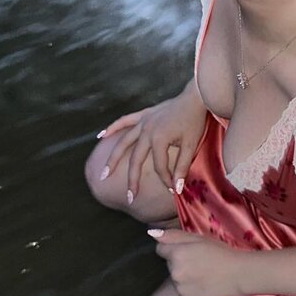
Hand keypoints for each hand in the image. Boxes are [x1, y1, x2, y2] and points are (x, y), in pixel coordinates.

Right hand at [97, 82, 206, 201]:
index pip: (159, 166)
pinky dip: (112, 128)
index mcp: (159, 139)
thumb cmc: (194, 121)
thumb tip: (177, 188)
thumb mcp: (191, 145)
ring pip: (123, 142)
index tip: (173, 189)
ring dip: (113, 158)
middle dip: (132, 179)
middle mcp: (147, 131)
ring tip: (104, 174)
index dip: (166, 179)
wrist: (195, 98)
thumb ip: (182, 167)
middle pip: (136, 159)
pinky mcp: (143, 114)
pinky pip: (124, 121)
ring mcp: (143, 122)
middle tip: (130, 197)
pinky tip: (101, 136)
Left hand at [147, 228, 246, 295]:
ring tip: (203, 274)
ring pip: (176, 279)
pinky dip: (191, 289)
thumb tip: (152, 233)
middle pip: (169, 265)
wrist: (238, 273)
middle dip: (179, 262)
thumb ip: (173, 235)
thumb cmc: (220, 252)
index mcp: (176, 254)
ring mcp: (180, 289)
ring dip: (184, 276)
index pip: (160, 250)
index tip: (188, 251)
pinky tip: (204, 285)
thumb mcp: (198, 238)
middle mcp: (174, 273)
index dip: (174, 248)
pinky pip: (183, 292)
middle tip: (198, 261)